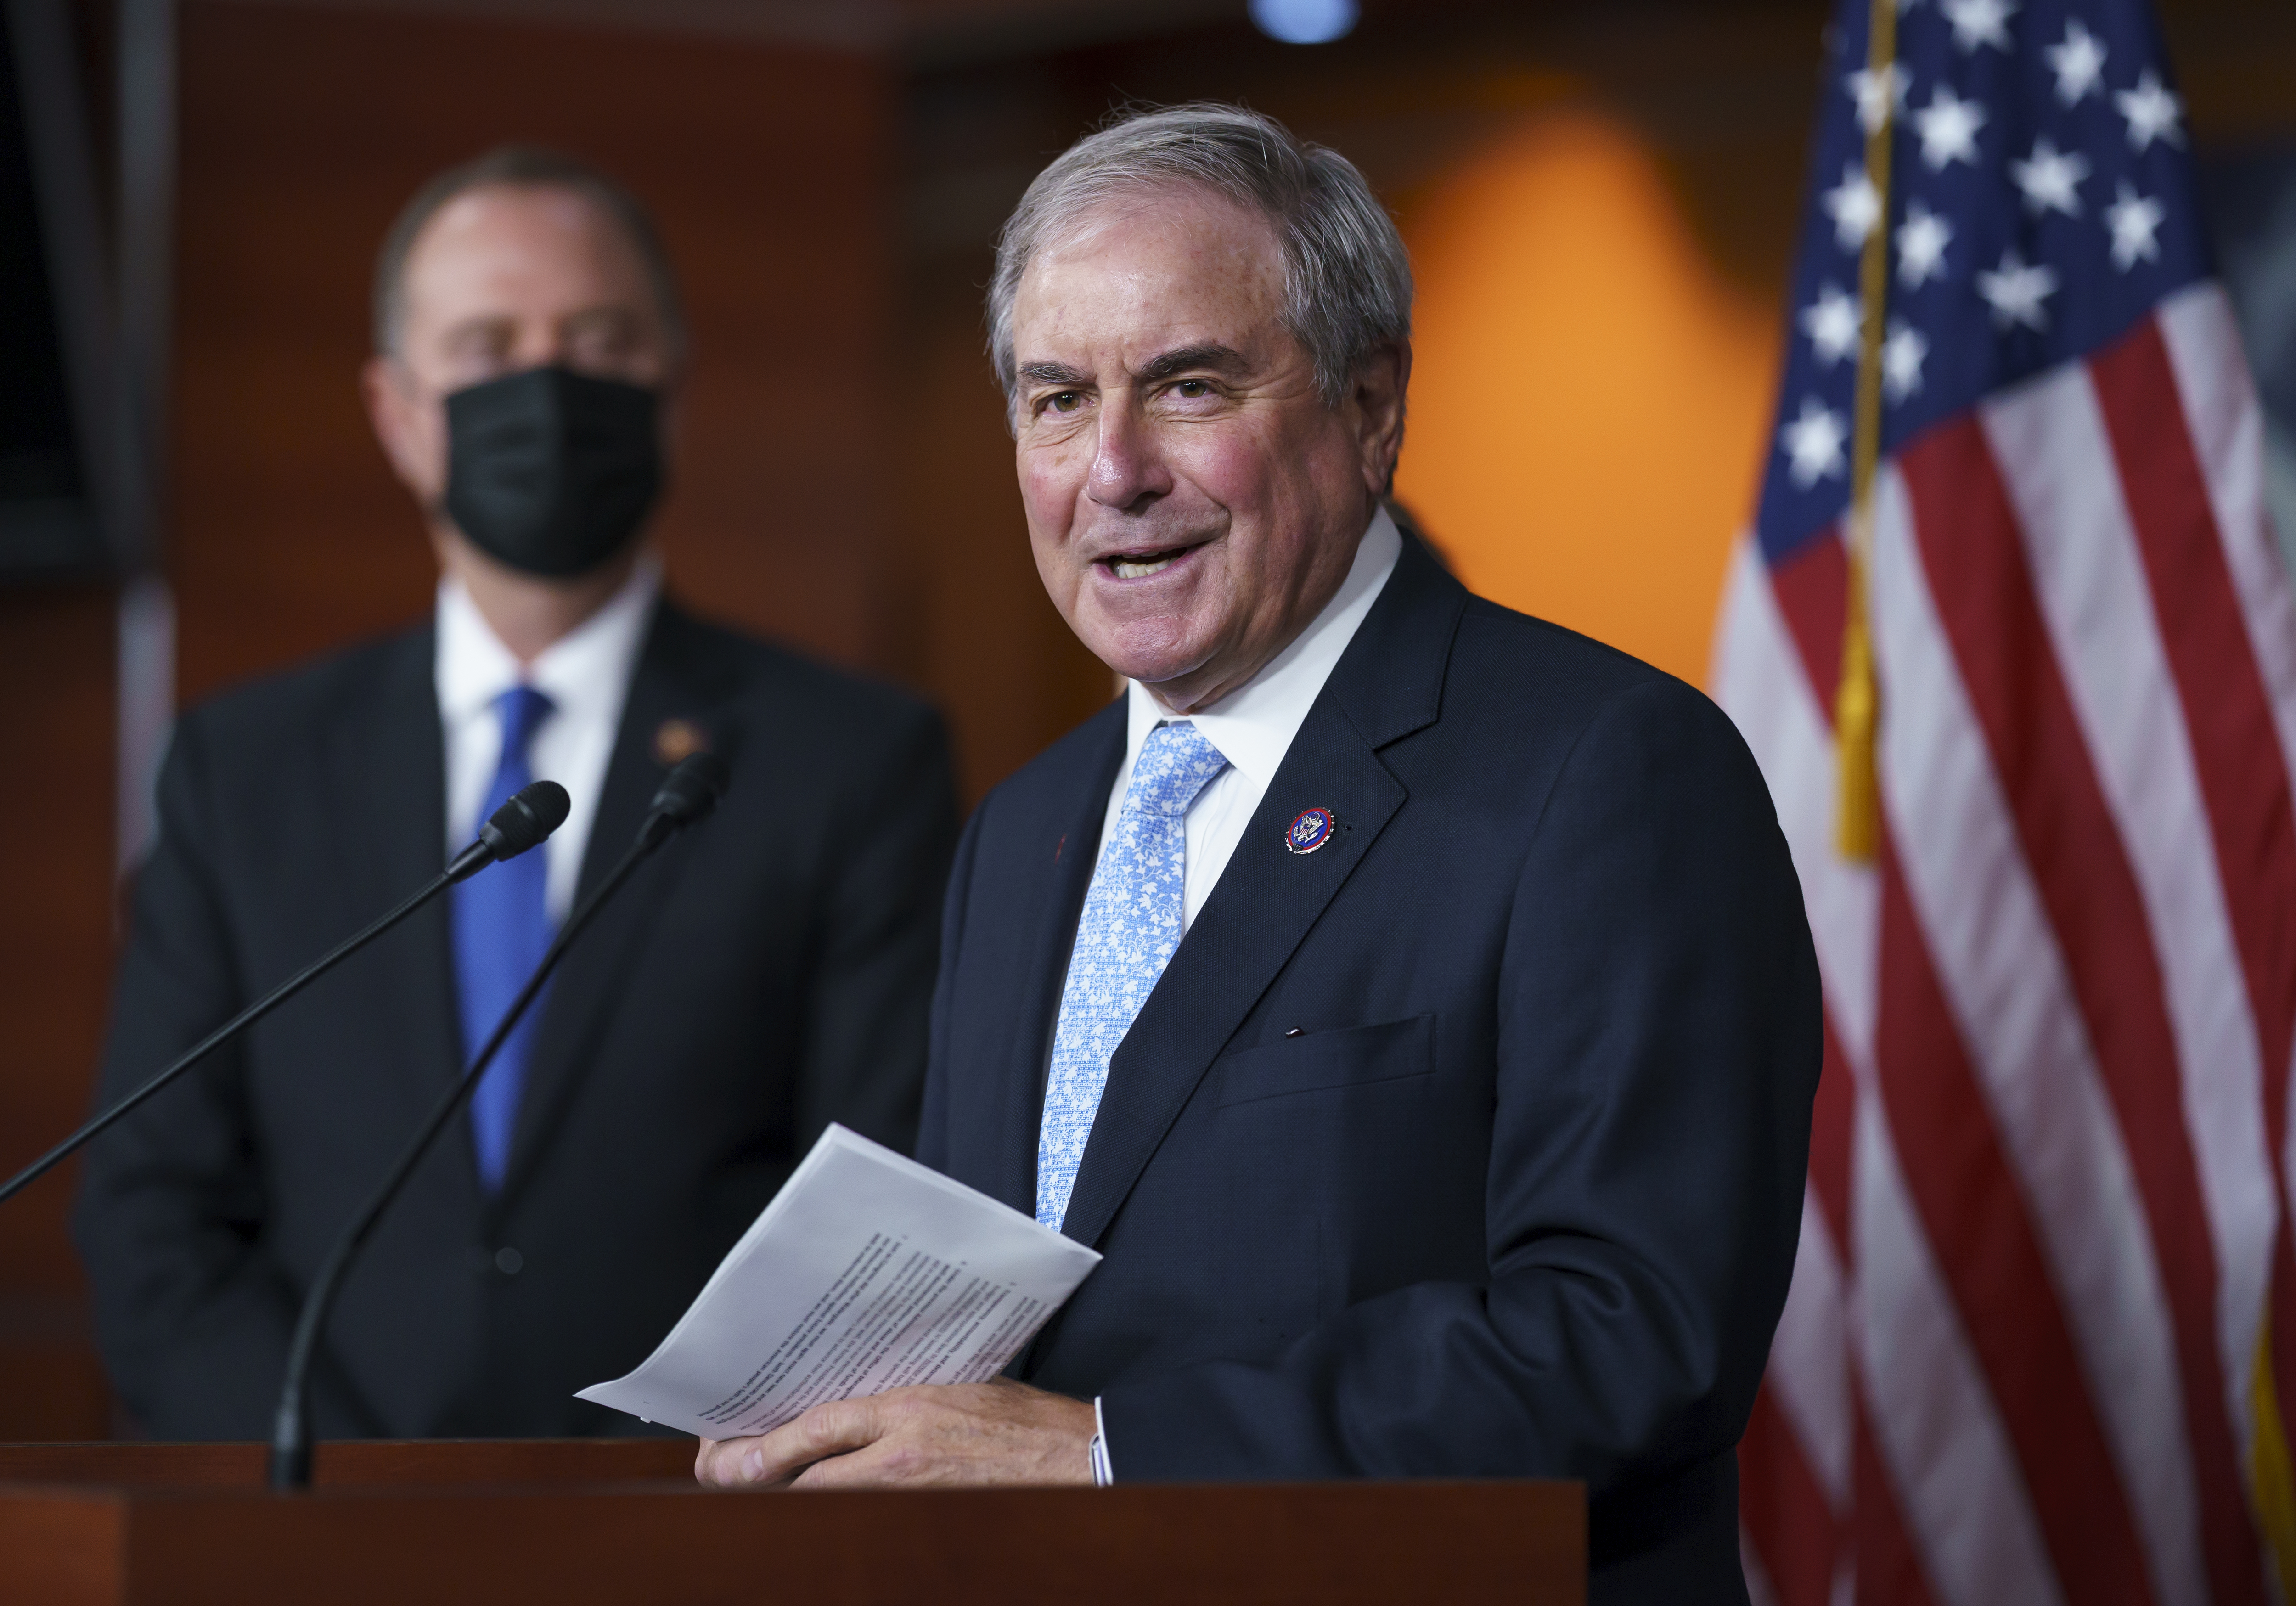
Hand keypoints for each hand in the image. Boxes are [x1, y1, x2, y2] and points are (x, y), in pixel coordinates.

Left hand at [693, 1380, 1094, 1489]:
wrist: (1075, 1457)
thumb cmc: (1019, 1419)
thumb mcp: (951, 1384)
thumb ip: (893, 1398)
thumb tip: (840, 1407)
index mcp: (907, 1406)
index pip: (814, 1427)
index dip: (761, 1446)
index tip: (724, 1452)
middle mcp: (903, 1452)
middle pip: (807, 1474)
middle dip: (757, 1479)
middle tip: (722, 1476)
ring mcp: (913, 1491)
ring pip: (827, 1501)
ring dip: (790, 1496)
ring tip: (755, 1491)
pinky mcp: (926, 1515)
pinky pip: (862, 1517)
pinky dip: (832, 1512)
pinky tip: (814, 1507)